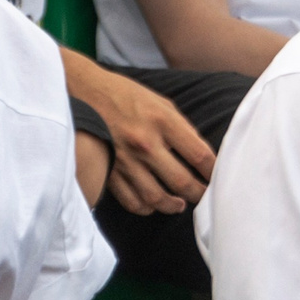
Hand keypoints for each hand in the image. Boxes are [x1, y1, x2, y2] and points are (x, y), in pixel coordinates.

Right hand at [88, 74, 214, 216]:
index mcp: (162, 121)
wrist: (83, 91)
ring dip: (173, 206)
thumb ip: (181, 129)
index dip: (214, 172)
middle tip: (203, 196)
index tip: (217, 178)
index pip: (200, 156)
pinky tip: (152, 204)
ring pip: (156, 198)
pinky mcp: (108, 170)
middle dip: (199, 194)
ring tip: (180, 204)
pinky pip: (131, 200)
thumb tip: (201, 157)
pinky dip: (145, 207)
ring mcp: (125, 159)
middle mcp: (144, 142)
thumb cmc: (125, 96)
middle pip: (182, 182)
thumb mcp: (159, 103)